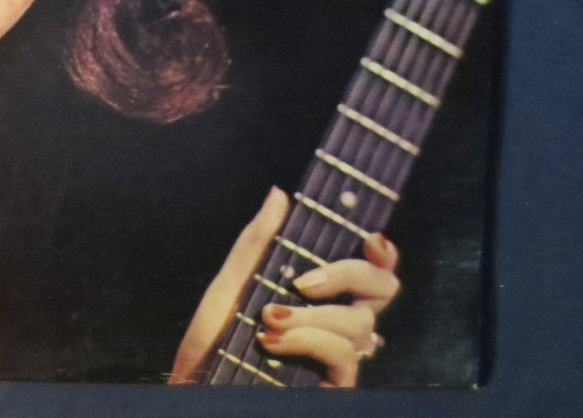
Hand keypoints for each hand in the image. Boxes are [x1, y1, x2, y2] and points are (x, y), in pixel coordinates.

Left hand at [170, 187, 400, 386]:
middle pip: (382, 289)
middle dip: (348, 274)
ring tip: (268, 319)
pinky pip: (344, 357)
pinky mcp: (335, 386)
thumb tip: (280, 193)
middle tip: (302, 281)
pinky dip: (310, 340)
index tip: (370, 238)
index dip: (383, 253)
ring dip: (312, 316)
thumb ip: (257, 240)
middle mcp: (337, 323)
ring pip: (360, 324)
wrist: (199, 388)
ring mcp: (339, 358)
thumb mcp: (230, 283)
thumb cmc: (213, 340)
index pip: (371, 270)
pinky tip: (273, 341)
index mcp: (320, 294)